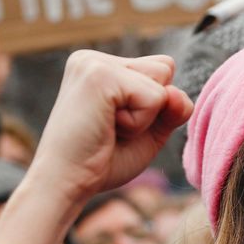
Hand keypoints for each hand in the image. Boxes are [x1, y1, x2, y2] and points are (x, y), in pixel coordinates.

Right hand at [33, 51, 191, 201]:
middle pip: (164, 68)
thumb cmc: (100, 163)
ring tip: (108, 128)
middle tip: (112, 129)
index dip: (152, 106)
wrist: (65, 185)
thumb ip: (171, 109)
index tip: (114, 126)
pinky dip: (139, 124)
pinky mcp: (99, 75)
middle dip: (151, 107)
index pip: (159, 69)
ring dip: (145, 116)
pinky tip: (107, 129)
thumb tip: (178, 93)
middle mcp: (92, 58)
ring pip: (162, 79)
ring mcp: (93, 63)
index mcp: (98, 66)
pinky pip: (155, 97)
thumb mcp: (147, 133)